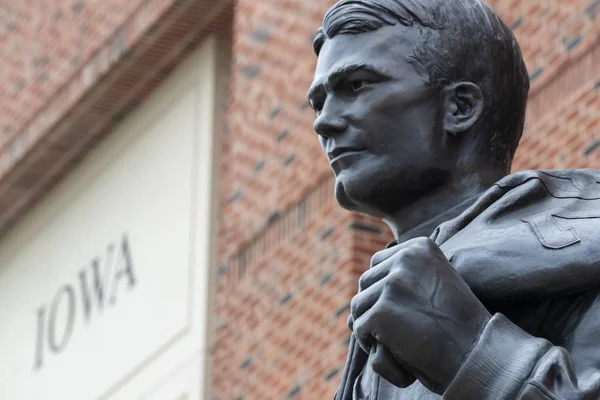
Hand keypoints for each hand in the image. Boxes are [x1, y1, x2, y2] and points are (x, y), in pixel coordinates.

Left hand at [350, 237, 490, 393]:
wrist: (475, 353)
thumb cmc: (457, 325)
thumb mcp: (436, 283)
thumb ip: (405, 276)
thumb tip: (360, 289)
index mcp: (419, 246)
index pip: (378, 263)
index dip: (384, 291)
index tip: (403, 311)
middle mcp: (405, 258)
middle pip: (365, 282)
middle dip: (374, 308)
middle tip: (395, 330)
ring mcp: (393, 283)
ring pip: (358, 305)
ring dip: (369, 326)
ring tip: (392, 342)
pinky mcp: (383, 310)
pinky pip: (360, 326)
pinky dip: (370, 343)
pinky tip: (392, 353)